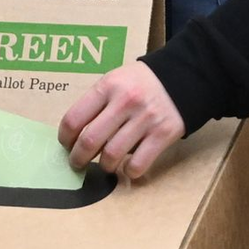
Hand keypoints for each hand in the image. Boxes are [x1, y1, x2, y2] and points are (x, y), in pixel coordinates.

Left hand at [58, 62, 183, 178]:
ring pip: (111, 156)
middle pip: (89, 142)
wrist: (183, 76)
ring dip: (103, 166)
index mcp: (109, 85)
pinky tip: (127, 167)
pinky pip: (137, 165)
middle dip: (78, 159)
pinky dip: (128, 172)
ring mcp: (145, 118)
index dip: (65, 138)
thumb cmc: (141, 83)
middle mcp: (126, 101)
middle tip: (78, 163)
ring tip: (105, 164)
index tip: (67, 145)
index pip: (74, 119)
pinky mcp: (163, 134)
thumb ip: (96, 102)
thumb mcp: (116, 80)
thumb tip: (73, 135)